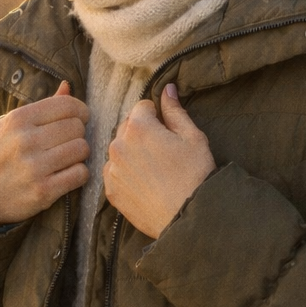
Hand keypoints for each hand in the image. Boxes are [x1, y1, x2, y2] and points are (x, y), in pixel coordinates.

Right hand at [0, 81, 89, 226]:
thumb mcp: (9, 125)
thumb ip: (41, 107)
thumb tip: (68, 86)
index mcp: (18, 119)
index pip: (67, 105)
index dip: (80, 111)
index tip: (79, 119)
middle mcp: (25, 140)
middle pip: (77, 127)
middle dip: (78, 134)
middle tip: (68, 142)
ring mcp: (34, 167)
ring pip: (81, 149)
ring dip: (79, 155)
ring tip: (67, 158)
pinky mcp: (42, 191)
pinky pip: (80, 174)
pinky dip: (78, 174)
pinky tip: (66, 174)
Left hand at [103, 82, 214, 236]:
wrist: (189, 218)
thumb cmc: (195, 175)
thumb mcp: (193, 137)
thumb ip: (175, 111)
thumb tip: (167, 88)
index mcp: (138, 127)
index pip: (142, 107)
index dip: (158, 117)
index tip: (169, 132)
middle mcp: (118, 145)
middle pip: (127, 127)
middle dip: (143, 133)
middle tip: (163, 152)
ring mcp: (111, 169)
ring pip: (119, 150)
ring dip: (132, 153)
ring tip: (155, 170)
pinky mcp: (111, 190)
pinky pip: (115, 172)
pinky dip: (126, 173)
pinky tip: (145, 183)